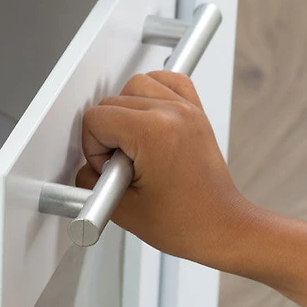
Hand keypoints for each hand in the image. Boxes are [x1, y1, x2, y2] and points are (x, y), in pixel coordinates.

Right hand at [75, 71, 252, 267]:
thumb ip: (90, 181)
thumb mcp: (122, 208)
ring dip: (125, 111)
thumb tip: (85, 167)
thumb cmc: (185, 222)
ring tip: (132, 142)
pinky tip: (148, 118)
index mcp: (154, 132)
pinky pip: (168, 81)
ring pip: (136, 85)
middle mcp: (172, 113)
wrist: (220, 226)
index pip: (96, 118)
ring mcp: (187, 110)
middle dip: (106, 134)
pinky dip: (153, 92)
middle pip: (112, 101)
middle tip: (120, 164)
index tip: (109, 169)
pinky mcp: (196, 113)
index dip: (93, 148)